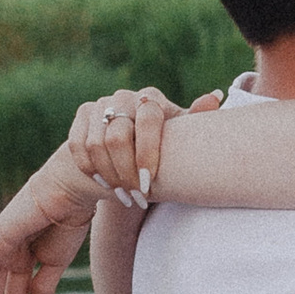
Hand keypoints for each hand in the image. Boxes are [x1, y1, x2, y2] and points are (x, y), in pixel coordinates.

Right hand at [65, 82, 221, 204]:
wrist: (123, 149)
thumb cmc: (160, 146)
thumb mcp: (179, 138)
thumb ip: (194, 120)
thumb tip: (214, 97)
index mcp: (152, 99)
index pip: (148, 120)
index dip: (146, 154)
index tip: (148, 183)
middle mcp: (125, 96)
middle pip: (117, 137)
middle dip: (126, 173)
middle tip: (136, 197)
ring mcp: (101, 103)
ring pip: (96, 145)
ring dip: (109, 176)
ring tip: (123, 195)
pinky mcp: (83, 113)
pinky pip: (79, 146)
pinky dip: (90, 169)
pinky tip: (104, 184)